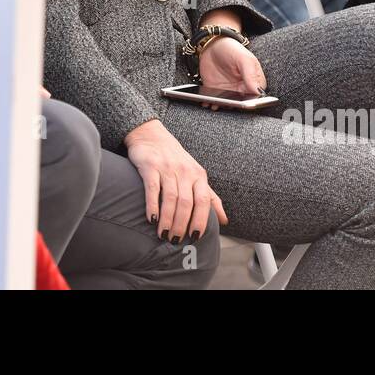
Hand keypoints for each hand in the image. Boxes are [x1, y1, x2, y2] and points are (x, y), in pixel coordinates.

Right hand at [124, 119, 227, 242]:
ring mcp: (167, 168)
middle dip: (182, 224)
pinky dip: (152, 205)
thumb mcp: (196, 175)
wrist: (151, 135)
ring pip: (170, 198)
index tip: (195, 237)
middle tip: (175, 240)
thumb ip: (210, 197)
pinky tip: (151, 219)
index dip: (201, 221)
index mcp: (198, 175)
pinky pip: (153, 189)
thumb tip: (224, 220)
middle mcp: (184, 171)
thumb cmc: (176, 159)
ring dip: (167, 219)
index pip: (204, 201)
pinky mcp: (150, 166)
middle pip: (186, 203)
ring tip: (163, 234)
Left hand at [197, 37, 266, 103]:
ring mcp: (228, 91)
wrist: (212, 45)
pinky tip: (207, 102)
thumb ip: (251, 74)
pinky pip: (214, 100)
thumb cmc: (231, 49)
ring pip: (227, 104)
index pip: (256, 97)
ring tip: (215, 104)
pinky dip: (211, 103)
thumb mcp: (244, 58)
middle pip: (241, 103)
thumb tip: (258, 90)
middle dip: (235, 106)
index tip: (244, 102)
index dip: (251, 102)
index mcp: (253, 82)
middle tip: (229, 104)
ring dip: (222, 106)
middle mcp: (242, 89)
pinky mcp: (215, 91)